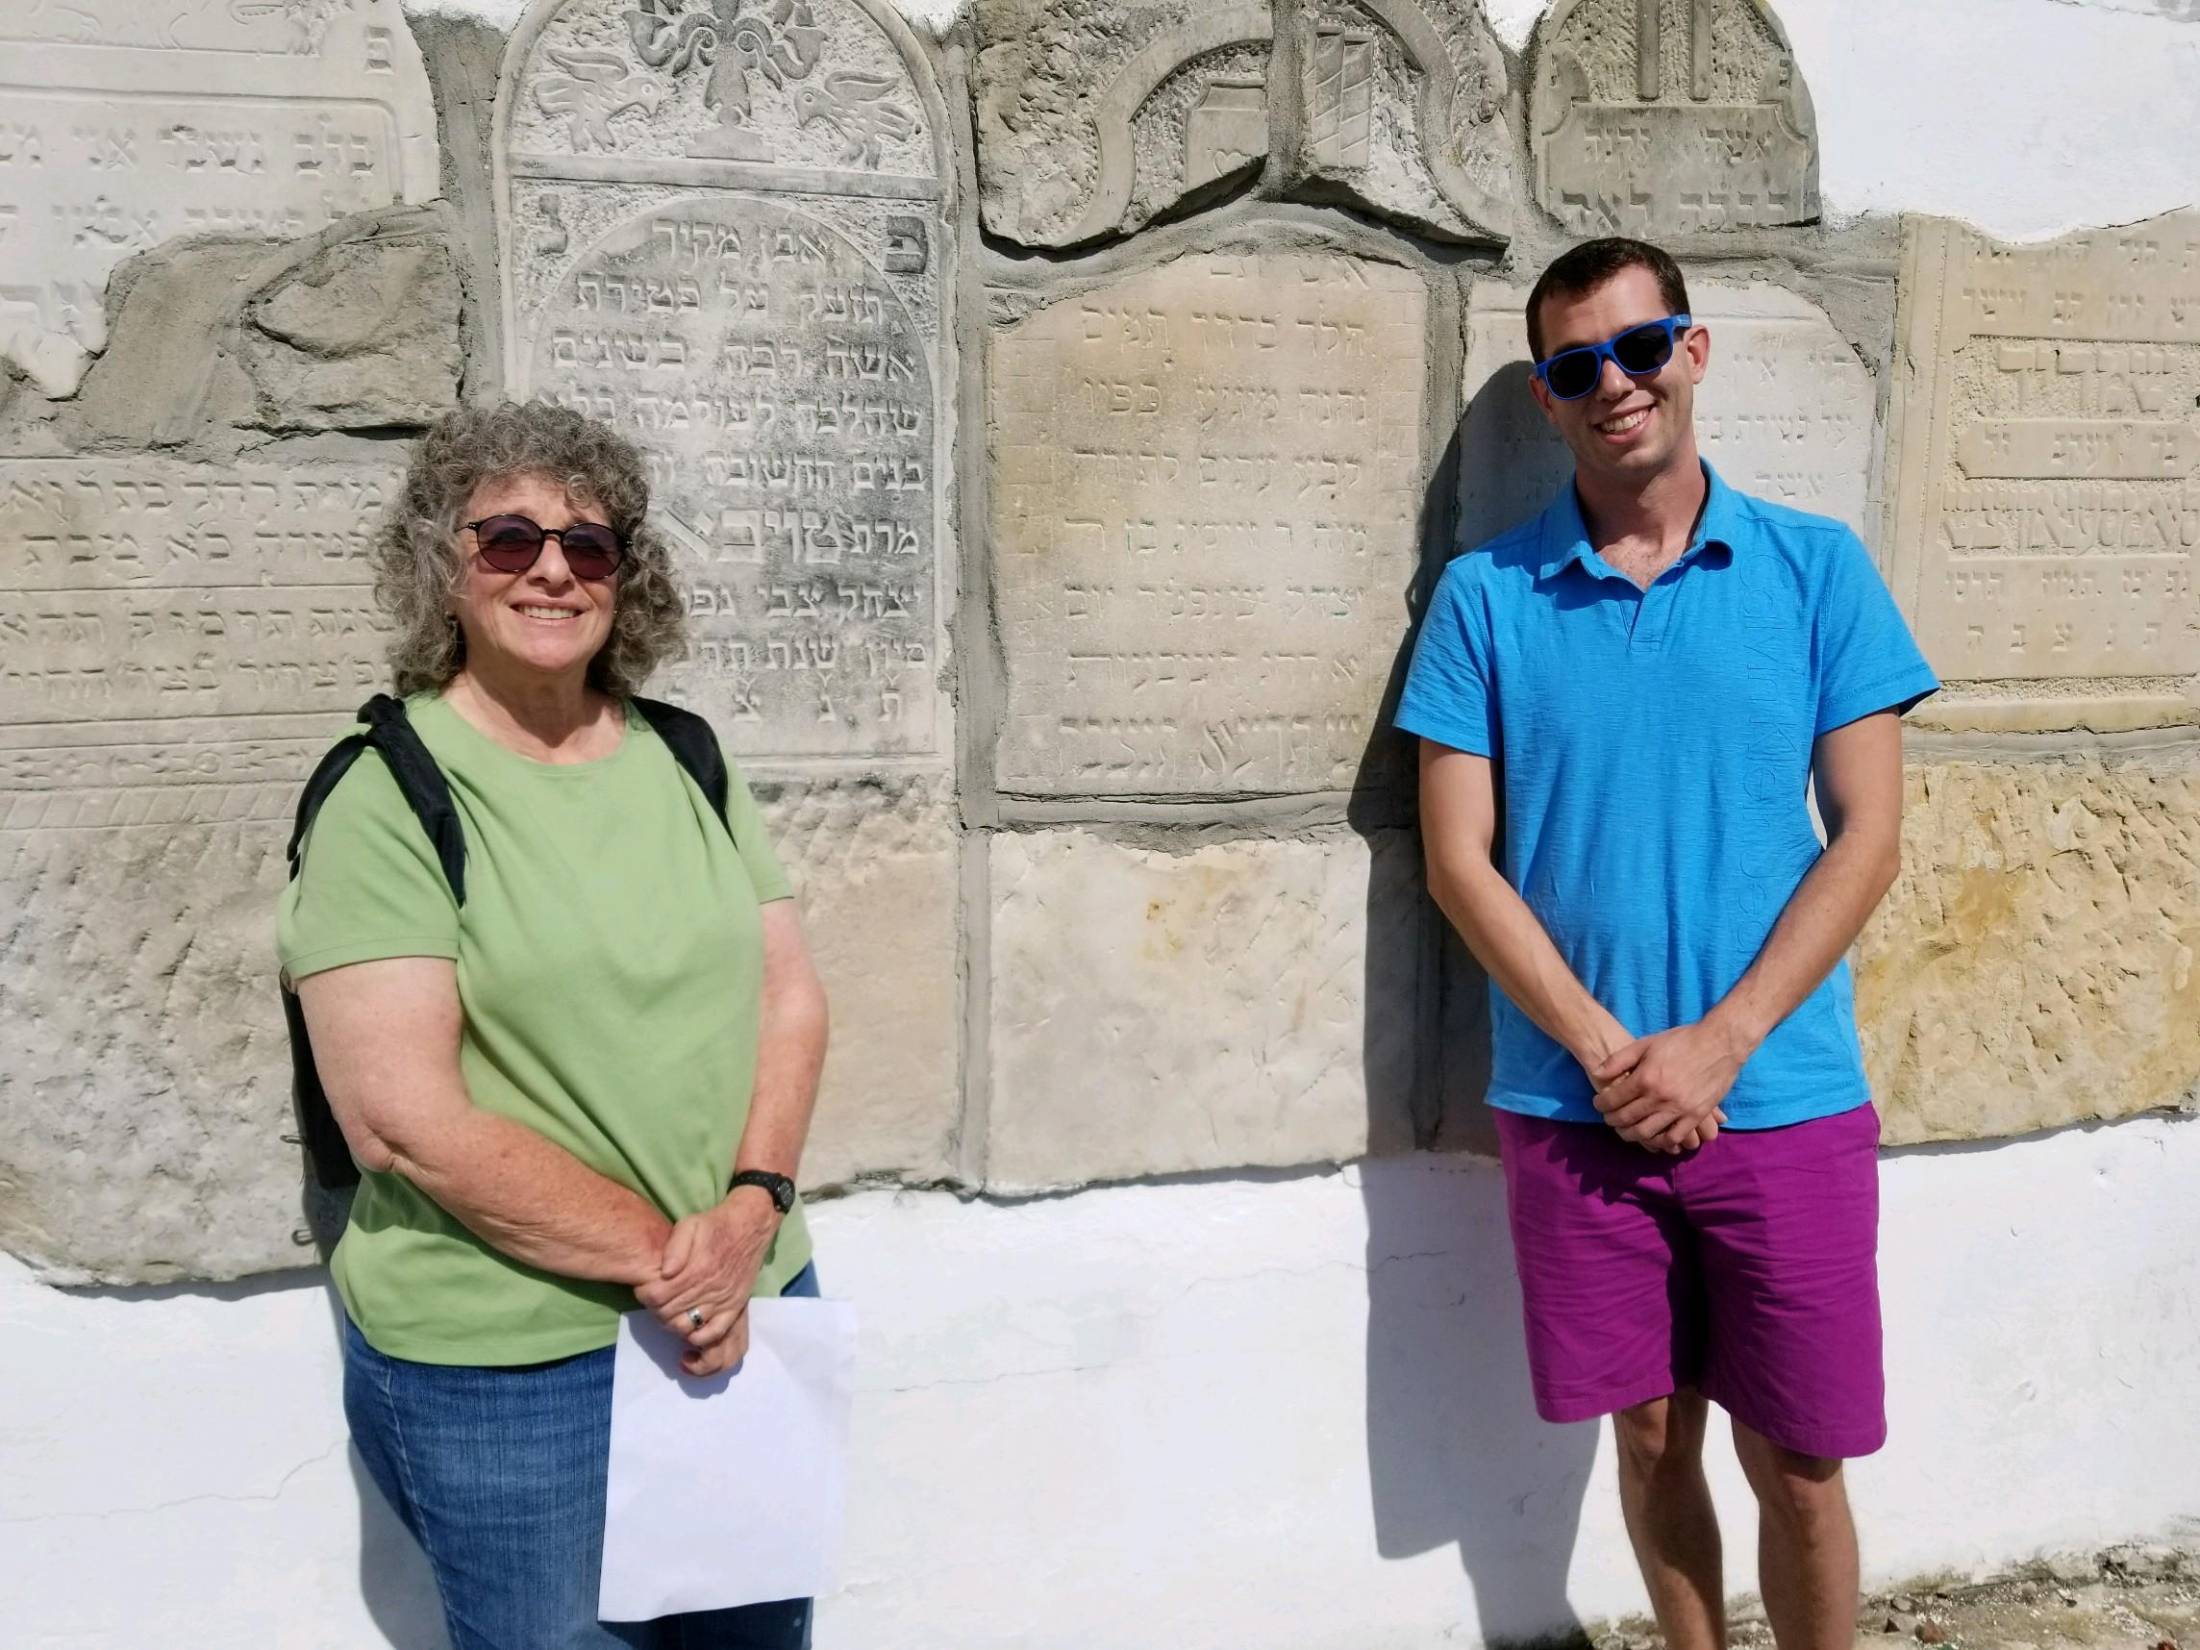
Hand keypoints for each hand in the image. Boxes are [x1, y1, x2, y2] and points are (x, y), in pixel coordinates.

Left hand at [634, 1190, 779, 1376]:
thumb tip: (664, 1273)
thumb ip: (674, 1247)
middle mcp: (709, 1288)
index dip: (645, 1295)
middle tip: (655, 1301)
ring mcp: (723, 1300)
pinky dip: (699, 1337)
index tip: (645, 1288)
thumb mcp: (690, 1224)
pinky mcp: (735, 1306)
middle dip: (656, 1310)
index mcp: (695, 1269)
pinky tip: (691, 1330)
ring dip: (673, 1324)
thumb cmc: (715, 1224)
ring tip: (670, 1313)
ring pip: (688, 1326)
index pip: (657, 1297)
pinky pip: (715, 1332)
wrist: (750, 1225)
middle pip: (669, 1315)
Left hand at [1591, 1019, 1750, 1153]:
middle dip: (1613, 1121)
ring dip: (1632, 1135)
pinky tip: (1654, 1137)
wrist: (1720, 1043)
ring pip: (1647, 1133)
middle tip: (1609, 1119)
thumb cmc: (1681, 1040)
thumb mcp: (1646, 1043)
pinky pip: (1675, 1137)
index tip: (1599, 1104)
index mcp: (1646, 1078)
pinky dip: (1661, 1142)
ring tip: (1627, 1130)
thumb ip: (1619, 1060)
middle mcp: (1660, 1097)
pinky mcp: (1696, 1116)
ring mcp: (1679, 1109)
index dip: (1601, 1105)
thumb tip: (1597, 1073)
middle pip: (1627, 1119)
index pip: (1614, 1100)